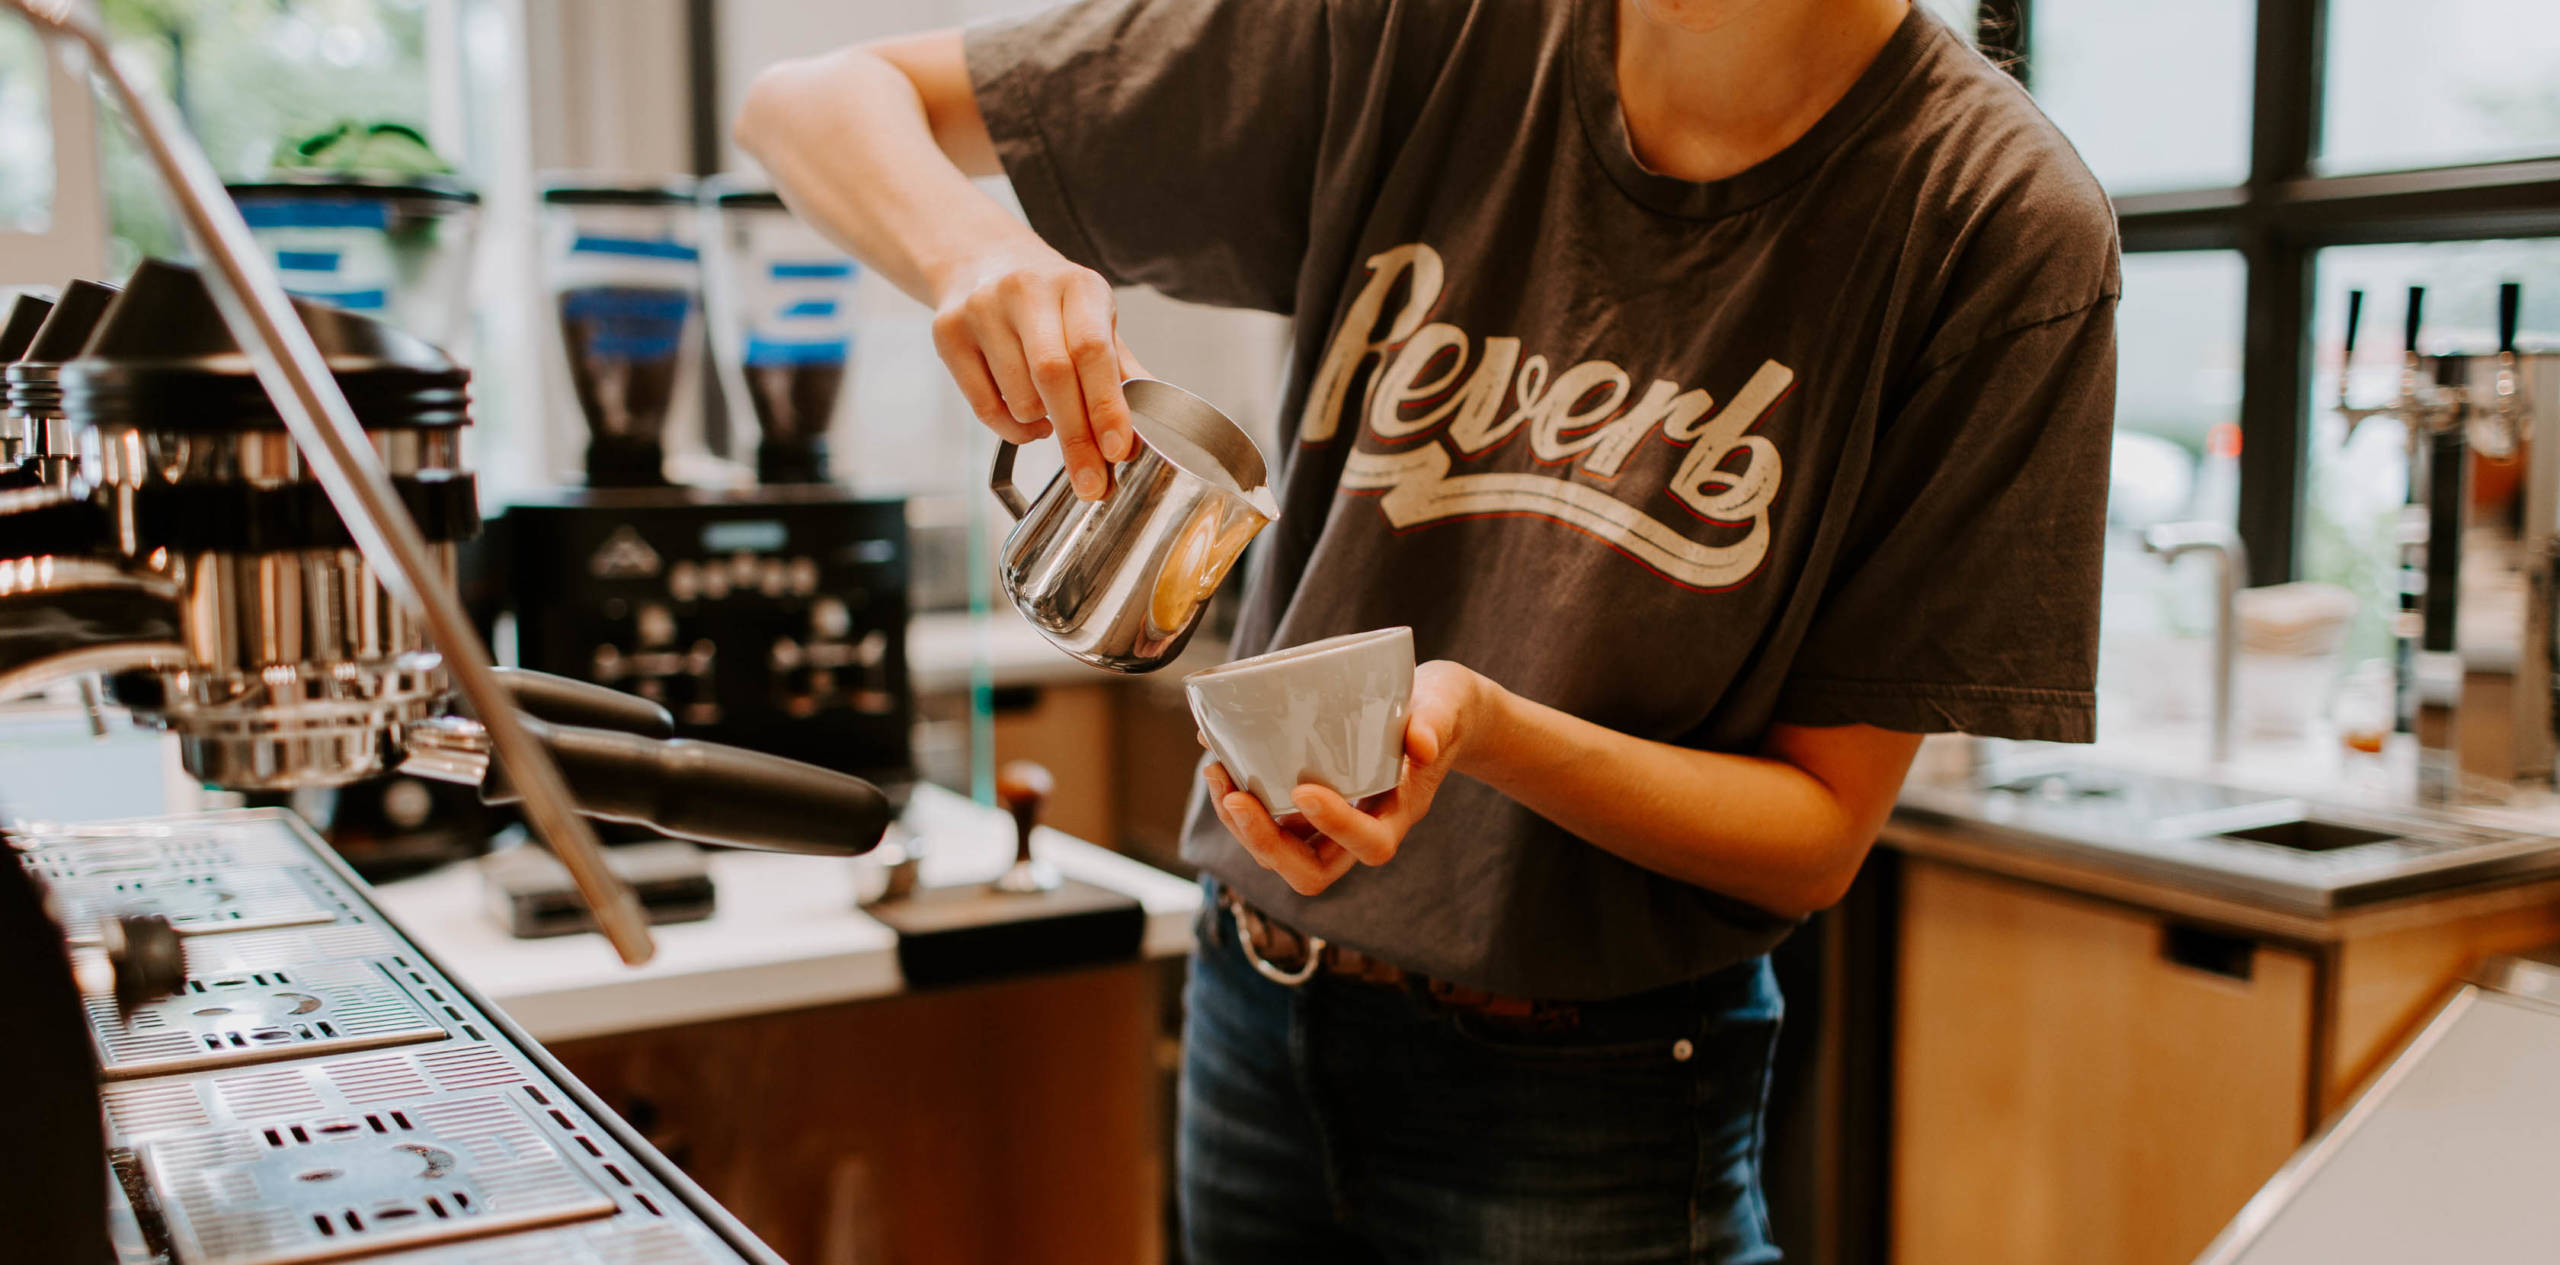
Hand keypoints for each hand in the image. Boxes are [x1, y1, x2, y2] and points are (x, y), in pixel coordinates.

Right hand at [928, 240, 1145, 499]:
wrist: (983, 259)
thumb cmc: (1051, 302)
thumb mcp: (1094, 319)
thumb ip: (1122, 371)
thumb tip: (1154, 426)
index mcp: (1077, 285)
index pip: (1092, 350)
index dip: (1106, 404)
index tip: (1117, 451)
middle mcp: (1026, 290)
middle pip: (1052, 376)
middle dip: (1076, 438)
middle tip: (1091, 483)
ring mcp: (981, 309)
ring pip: (1018, 398)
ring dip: (1043, 426)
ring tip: (1054, 417)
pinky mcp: (947, 332)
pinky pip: (984, 406)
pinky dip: (1013, 430)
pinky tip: (1029, 419)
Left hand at [1202, 660, 1488, 895]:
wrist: (1435, 711)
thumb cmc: (1442, 709)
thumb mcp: (1446, 706)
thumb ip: (1434, 723)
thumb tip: (1420, 742)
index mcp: (1399, 813)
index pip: (1370, 844)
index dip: (1336, 827)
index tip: (1303, 790)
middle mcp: (1361, 829)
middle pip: (1312, 871)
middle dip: (1268, 844)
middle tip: (1237, 798)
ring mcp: (1330, 823)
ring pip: (1281, 853)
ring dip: (1243, 825)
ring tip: (1217, 773)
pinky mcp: (1308, 805)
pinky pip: (1270, 821)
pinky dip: (1240, 799)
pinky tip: (1221, 759)